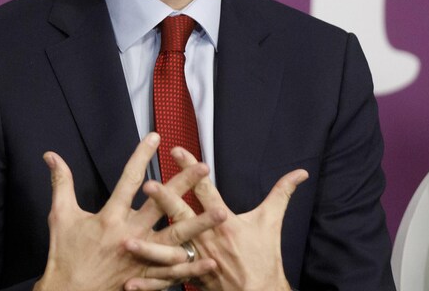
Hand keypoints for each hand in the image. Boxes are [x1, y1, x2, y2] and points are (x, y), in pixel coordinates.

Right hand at [34, 134, 221, 290]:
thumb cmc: (64, 253)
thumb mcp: (60, 215)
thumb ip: (60, 183)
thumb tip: (50, 155)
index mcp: (110, 217)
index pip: (129, 179)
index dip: (141, 155)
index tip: (156, 136)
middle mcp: (130, 234)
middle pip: (162, 205)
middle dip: (183, 184)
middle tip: (204, 167)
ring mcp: (141, 257)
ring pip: (176, 238)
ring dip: (199, 225)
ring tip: (220, 212)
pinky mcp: (146, 277)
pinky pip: (174, 272)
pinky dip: (192, 267)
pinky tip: (210, 259)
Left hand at [125, 147, 307, 290]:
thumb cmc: (266, 257)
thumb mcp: (272, 223)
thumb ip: (282, 194)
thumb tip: (301, 172)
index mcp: (225, 223)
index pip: (206, 190)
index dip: (192, 169)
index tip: (176, 151)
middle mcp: (208, 240)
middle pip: (183, 216)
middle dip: (165, 200)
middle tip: (147, 185)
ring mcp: (198, 260)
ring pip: (169, 252)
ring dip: (148, 247)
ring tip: (127, 240)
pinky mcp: (192, 279)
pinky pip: (167, 281)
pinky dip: (149, 284)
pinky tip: (129, 283)